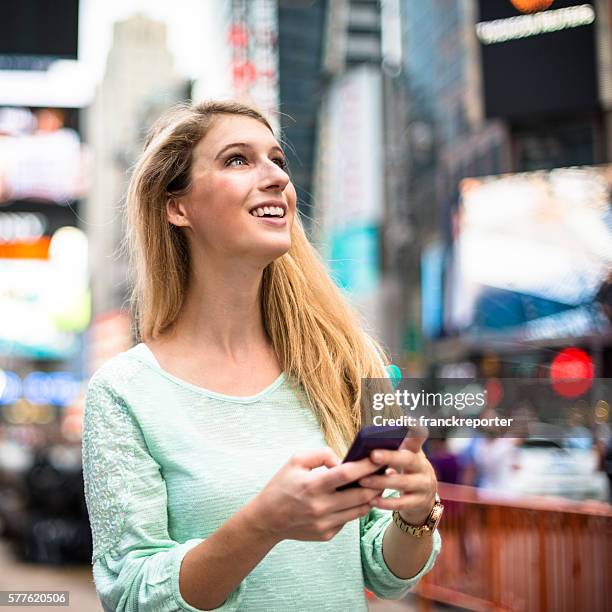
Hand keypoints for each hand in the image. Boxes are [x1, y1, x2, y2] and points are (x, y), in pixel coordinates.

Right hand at [250, 448, 383, 542]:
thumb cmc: (282, 485)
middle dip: (376, 482)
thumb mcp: (296, 460)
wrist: (267, 519)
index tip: (378, 458)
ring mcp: (325, 523)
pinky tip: (355, 499)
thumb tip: (343, 461)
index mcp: (312, 486)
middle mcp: (320, 507)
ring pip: (359, 510)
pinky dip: (355, 508)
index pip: (346, 474)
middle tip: (385, 472)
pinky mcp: (327, 534)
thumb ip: (321, 454)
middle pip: (360, 495)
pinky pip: (348, 519)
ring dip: (371, 497)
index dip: (365, 465)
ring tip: (376, 484)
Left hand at [357, 427, 437, 525]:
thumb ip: (390, 451)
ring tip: (363, 480)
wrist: (422, 500)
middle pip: (408, 460)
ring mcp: (424, 485)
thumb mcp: (402, 460)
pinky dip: (386, 502)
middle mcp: (423, 467)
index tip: (409, 420)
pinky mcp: (419, 503)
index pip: (417, 438)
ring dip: (381, 482)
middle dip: (390, 457)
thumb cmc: (404, 473)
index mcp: (416, 452)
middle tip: (373, 455)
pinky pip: (402, 503)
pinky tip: (371, 500)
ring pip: (403, 483)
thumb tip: (365, 444)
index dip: (415, 430)